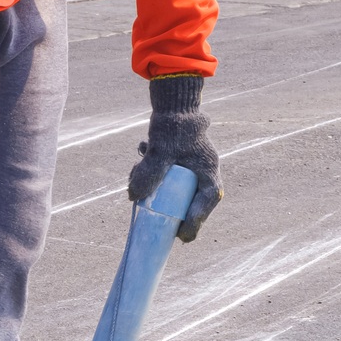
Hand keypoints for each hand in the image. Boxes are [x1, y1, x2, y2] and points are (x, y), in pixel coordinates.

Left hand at [127, 74, 221, 241]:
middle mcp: (204, 175)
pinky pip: (170, 182)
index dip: (192, 224)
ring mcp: (193, 172)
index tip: (180, 237)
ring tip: (137, 183)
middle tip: (158, 222)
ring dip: (158, 194)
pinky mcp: (181, 167)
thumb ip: (149, 172)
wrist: (174, 104)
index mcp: (208, 174)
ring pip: (178, 194)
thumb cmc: (173, 125)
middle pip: (191, 205)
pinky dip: (155, 180)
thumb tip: (132, 197)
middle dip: (172, 213)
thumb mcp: (160, 151)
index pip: (204, 207)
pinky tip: (140, 163)